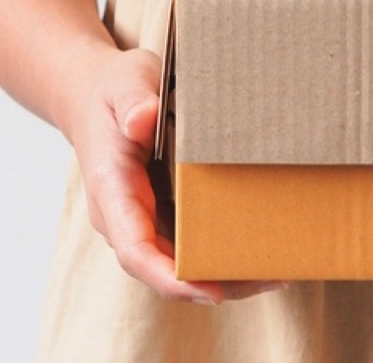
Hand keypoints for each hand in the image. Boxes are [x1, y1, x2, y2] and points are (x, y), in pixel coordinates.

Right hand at [55, 45, 287, 304]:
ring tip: (277, 275)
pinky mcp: (159, 215)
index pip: (135, 249)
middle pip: (163, 268)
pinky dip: (219, 255)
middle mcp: (123, 216)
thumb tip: (143, 121)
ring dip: (223, 276)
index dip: (170, 276)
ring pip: (178, 264)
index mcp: (112, 189)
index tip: (209, 289)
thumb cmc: (114, 90)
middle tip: (269, 280)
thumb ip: (133, 101)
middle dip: (213, 283)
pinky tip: (261, 254)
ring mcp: (141, 219)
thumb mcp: (124, 82)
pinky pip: (186, 247)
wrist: (94, 94)